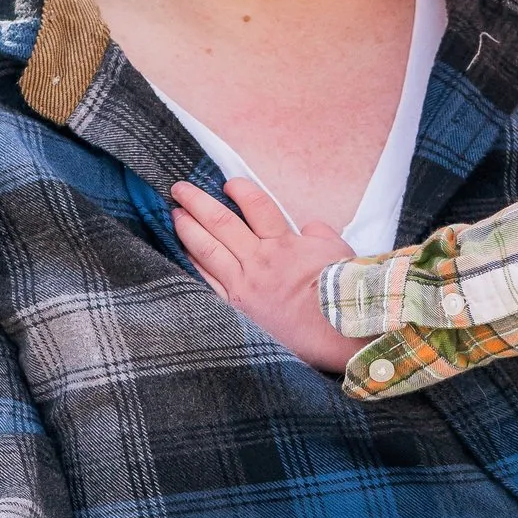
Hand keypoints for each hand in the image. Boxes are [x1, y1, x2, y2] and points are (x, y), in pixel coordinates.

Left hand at [172, 179, 364, 371]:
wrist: (338, 333)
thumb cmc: (342, 293)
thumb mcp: (338, 252)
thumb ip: (318, 233)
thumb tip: (307, 227)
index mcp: (284, 243)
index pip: (256, 206)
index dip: (240, 190)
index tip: (228, 183)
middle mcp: (259, 261)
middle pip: (221, 223)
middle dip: (197, 202)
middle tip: (179, 189)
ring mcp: (244, 286)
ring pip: (207, 250)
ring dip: (187, 229)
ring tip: (174, 214)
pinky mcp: (237, 308)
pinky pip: (207, 282)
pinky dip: (192, 264)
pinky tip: (181, 252)